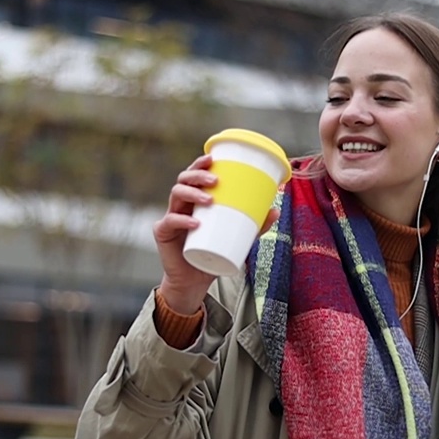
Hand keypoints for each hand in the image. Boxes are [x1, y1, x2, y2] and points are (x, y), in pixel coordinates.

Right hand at [151, 156, 279, 313]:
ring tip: (210, 199)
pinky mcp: (163, 233)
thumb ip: (254, 227)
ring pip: (176, 195)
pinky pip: (170, 222)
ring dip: (193, 193)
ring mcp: (170, 217)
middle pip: (183, 180)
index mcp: (195, 201)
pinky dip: (182, 221)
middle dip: (198, 175)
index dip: (200, 164)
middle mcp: (180, 205)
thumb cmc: (213, 255)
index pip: (194, 175)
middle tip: (216, 180)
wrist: (194, 281)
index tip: (213, 158)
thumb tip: (275, 211)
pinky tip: (196, 222)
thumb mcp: (237, 239)